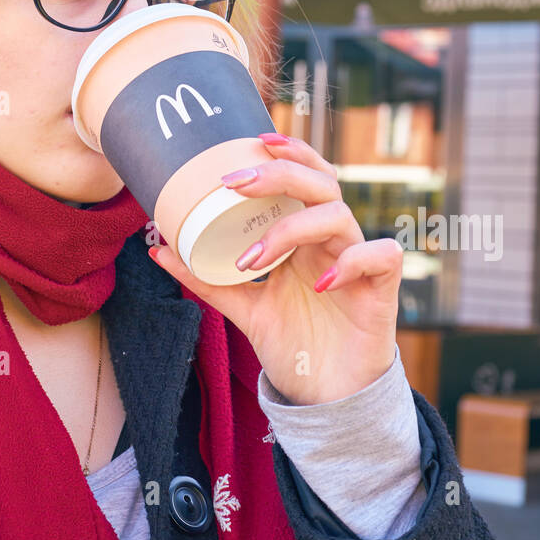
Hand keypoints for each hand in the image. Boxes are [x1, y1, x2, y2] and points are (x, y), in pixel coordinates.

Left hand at [148, 134, 401, 404]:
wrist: (328, 399)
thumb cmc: (294, 345)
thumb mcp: (244, 308)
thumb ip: (207, 279)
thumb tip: (157, 250)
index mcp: (304, 236)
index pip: (305, 175)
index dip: (289, 151)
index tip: (254, 140)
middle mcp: (332, 240)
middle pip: (320, 183)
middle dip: (280, 174)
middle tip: (235, 184)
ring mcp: (358, 261)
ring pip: (340, 215)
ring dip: (292, 229)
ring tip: (253, 260)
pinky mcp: (382, 289)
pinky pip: (382, 255)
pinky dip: (352, 260)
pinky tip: (320, 282)